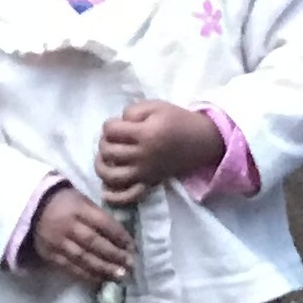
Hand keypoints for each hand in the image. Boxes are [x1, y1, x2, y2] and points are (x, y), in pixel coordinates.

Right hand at [23, 185, 133, 283]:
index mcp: (78, 209)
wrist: (33, 209)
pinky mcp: (50, 255)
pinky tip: (101, 279)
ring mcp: (57, 242)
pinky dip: (87, 275)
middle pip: (94, 243)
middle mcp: (68, 226)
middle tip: (129, 265)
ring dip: (103, 269)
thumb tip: (121, 237)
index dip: (119, 236)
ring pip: (83, 258)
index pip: (103, 223)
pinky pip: (71, 268)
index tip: (131, 246)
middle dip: (114, 256)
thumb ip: (99, 216)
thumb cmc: (64, 203)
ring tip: (119, 276)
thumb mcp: (82, 200)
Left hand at [96, 99, 225, 201]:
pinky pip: (127, 196)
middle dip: (105, 141)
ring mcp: (144, 173)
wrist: (200, 141)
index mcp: (145, 134)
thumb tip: (117, 126)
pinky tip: (106, 189)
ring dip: (102, 166)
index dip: (109, 124)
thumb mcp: (156, 106)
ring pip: (111, 176)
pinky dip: (113, 196)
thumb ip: (132, 112)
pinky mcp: (148, 182)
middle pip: (108, 151)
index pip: (110, 130)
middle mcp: (142, 156)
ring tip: (108, 157)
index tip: (118, 124)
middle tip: (114, 138)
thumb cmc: (178, 120)